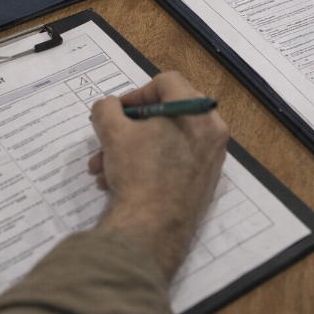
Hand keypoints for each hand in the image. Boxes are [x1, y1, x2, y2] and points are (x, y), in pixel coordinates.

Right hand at [89, 72, 228, 280]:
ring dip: (130, 149)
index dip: (137, 92)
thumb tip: (109, 107)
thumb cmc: (138, 174)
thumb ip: (107, 108)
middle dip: (129, 127)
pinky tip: (116, 180)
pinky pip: (174, 161)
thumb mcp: (112, 132)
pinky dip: (147, 164)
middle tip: (108, 136)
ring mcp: (210, 159)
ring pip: (165, 141)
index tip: (117, 111)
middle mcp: (212, 133)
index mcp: (197, 112)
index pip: (167, 83)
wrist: (152, 229)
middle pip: (166, 114)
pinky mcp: (203, 182)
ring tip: (102, 166)